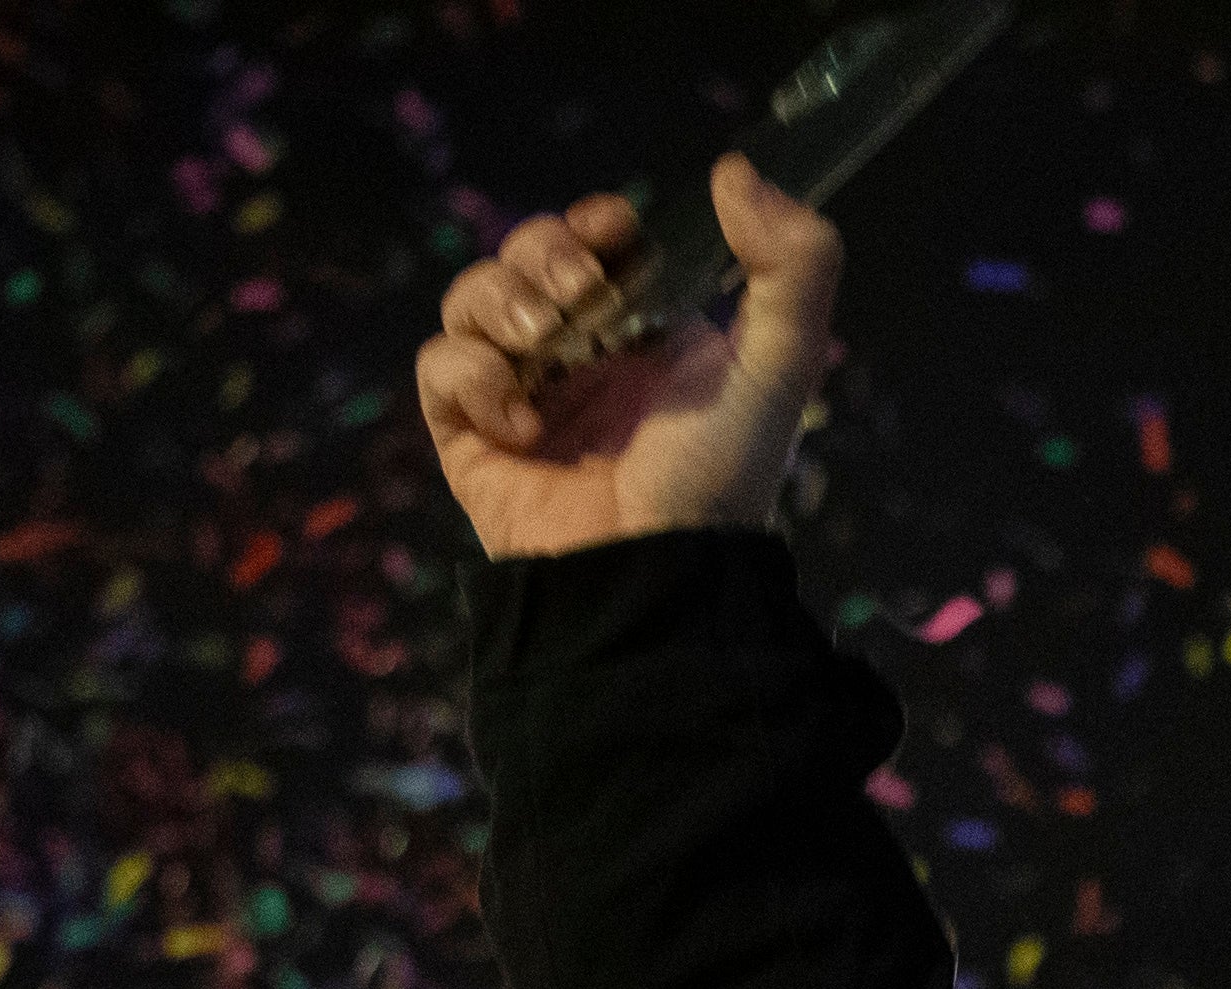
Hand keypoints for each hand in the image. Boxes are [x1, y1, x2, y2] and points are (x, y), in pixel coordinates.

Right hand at [415, 164, 845, 559]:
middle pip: (525, 254)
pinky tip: (523, 419)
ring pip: (472, 297)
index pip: (595, 241)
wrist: (657, 576)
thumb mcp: (777, 367)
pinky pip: (440, 366)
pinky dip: (472, 375)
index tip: (614, 233)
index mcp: (643, 333)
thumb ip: (790, 266)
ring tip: (547, 346)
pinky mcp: (470, 436)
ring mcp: (520, 392)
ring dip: (501, 301)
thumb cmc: (719, 480)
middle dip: (544, 252)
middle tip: (581, 297)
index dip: (595, 222)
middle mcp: (578, 356)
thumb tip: (734, 171)